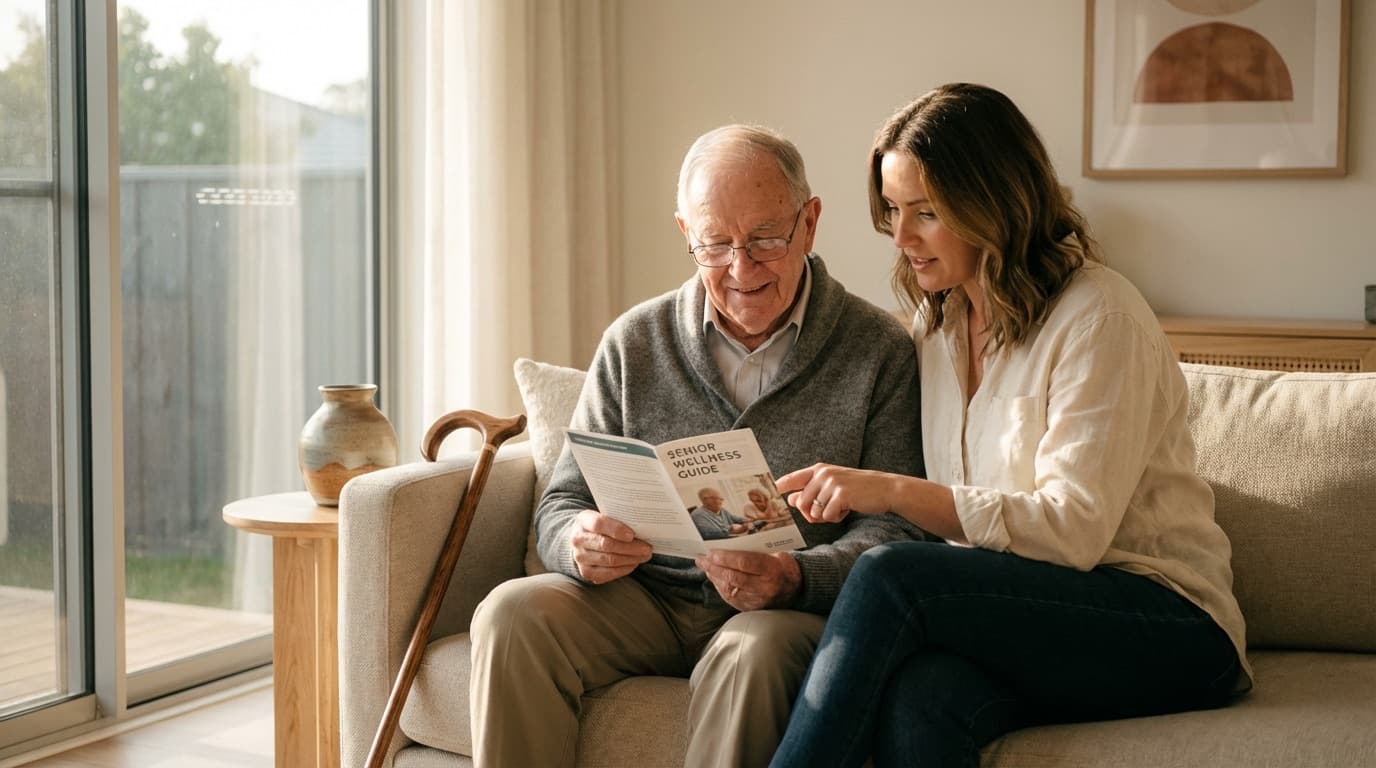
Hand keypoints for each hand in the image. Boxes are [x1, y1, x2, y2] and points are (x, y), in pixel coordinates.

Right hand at [570, 510, 652, 583]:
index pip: (598, 524)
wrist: (582, 539)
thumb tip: (643, 527)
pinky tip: (634, 564)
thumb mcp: (605, 516)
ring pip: (609, 560)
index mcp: (583, 521)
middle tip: (647, 548)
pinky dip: (624, 569)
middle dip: (630, 548)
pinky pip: (607, 574)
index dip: (616, 529)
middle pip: (606, 545)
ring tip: (644, 556)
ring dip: (630, 559)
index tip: (632, 534)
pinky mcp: (585, 572)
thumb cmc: (600, 526)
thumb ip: (619, 519)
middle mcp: (578, 540)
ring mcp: (580, 557)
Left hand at [694, 550, 800, 610]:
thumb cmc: (784, 566)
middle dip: (714, 567)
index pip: (743, 563)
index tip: (711, 552)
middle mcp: (765, 587)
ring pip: (729, 589)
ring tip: (705, 567)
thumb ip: (754, 552)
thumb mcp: (775, 553)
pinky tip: (715, 579)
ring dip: (714, 577)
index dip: (724, 557)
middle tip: (702, 559)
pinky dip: (720, 588)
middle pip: (733, 577)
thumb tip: (727, 546)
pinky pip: (732, 599)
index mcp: (772, 570)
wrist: (799, 588)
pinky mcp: (753, 609)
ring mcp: (758, 601)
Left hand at [775, 463, 898, 523]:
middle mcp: (822, 474)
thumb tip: (790, 500)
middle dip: (812, 513)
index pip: (791, 479)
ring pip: (815, 511)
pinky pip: (828, 516)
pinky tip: (848, 508)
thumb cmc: (857, 490)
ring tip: (842, 506)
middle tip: (830, 510)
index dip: (777, 487)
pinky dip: (837, 517)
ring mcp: (831, 483)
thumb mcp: (832, 487)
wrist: (885, 489)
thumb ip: (811, 492)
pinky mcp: (841, 494)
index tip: (764, 493)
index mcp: (818, 470)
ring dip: (827, 516)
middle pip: (802, 503)